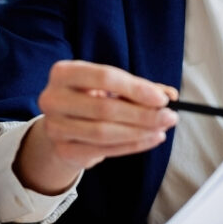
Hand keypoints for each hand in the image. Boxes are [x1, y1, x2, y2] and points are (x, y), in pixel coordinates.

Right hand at [14, 61, 177, 194]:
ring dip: (139, 132)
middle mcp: (52, 98)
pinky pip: (103, 150)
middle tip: (170, 117)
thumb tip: (169, 94)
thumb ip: (138, 88)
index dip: (135, 89)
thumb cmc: (89, 99)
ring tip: (161, 129)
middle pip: (104, 108)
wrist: (62, 126)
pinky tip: (150, 139)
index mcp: (63, 72)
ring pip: (104, 132)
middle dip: (142, 114)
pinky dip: (132, 146)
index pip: (104, 77)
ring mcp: (55, 126)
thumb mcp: (109, 87)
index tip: (162, 99)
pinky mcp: (63, 149)